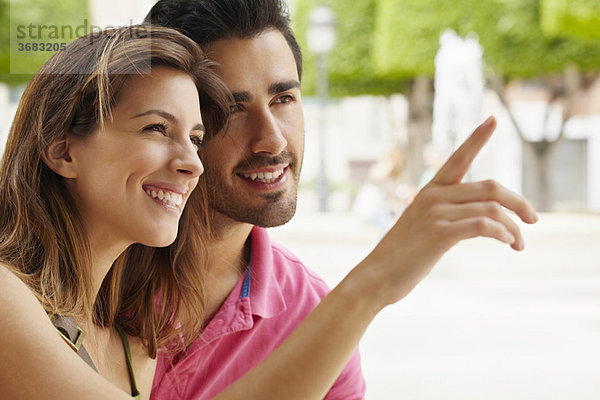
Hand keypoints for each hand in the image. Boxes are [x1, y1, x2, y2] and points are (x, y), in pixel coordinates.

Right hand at [356, 116, 537, 308]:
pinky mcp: (439, 233)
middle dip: (519, 202)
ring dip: (513, 228)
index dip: (477, 138)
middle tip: (533, 220)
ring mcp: (435, 213)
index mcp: (430, 190)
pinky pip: (483, 225)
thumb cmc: (403, 255)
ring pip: (492, 208)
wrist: (377, 276)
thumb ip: (448, 214)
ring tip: (518, 245)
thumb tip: (484, 218)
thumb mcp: (424, 226)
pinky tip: (506, 242)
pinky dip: (502, 233)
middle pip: (490, 187)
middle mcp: (433, 196)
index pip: (458, 157)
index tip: (494, 119)